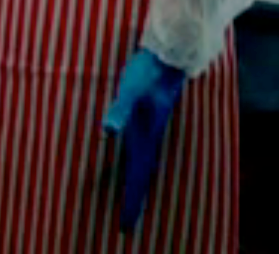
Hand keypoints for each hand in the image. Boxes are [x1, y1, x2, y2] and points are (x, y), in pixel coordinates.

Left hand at [102, 49, 186, 231]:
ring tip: (132, 200)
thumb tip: (108, 131)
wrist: (170, 54)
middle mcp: (150, 136)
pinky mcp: (148, 116)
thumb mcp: (131, 91)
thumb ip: (120, 111)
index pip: (137, 176)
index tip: (127, 225)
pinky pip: (141, 148)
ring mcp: (150, 127)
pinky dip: (136, 162)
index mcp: (146, 137)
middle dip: (133, 199)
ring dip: (136, 182)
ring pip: (143, 163)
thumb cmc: (148, 72)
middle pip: (140, 174)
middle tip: (127, 223)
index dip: (132, 199)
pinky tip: (133, 161)